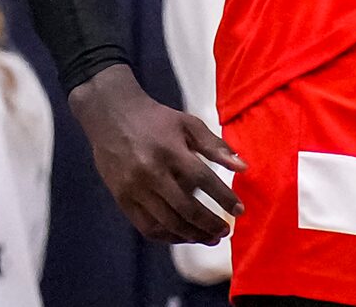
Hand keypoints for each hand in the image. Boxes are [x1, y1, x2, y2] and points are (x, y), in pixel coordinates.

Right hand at [69, 64, 244, 243]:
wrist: (111, 117)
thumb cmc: (157, 120)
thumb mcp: (189, 124)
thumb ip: (215, 146)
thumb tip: (243, 168)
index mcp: (170, 151)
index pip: (203, 180)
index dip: (224, 197)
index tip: (240, 210)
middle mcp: (151, 173)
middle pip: (185, 208)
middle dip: (209, 224)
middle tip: (225, 231)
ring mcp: (134, 189)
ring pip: (166, 222)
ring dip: (191, 235)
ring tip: (210, 238)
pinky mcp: (122, 200)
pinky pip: (146, 227)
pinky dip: (168, 236)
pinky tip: (184, 236)